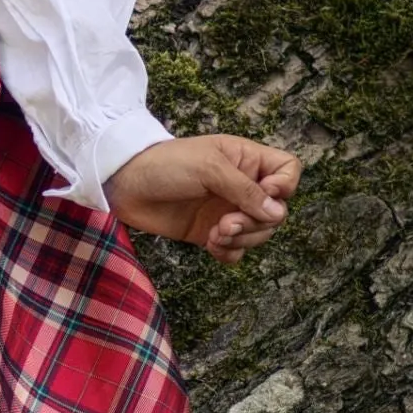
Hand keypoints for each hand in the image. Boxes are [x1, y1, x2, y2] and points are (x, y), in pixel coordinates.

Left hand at [105, 134, 299, 265]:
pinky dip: (229, 252)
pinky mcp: (210, 232)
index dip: (284, 186)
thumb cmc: (165, 164)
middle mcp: (241, 186)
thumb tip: (276, 212)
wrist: (124, 185)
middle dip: (256, 222)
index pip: (288, 171)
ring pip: (259, 233)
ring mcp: (226, 210)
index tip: (266, 193)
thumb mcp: (208, 168)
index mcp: (246, 160)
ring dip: (242, 239)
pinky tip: (211, 245)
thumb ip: (244, 190)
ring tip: (216, 234)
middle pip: (276, 211)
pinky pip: (236, 250)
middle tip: (227, 223)